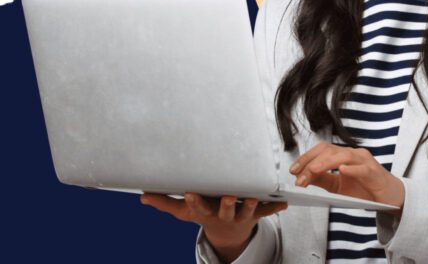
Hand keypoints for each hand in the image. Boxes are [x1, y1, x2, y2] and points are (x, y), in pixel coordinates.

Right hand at [140, 192, 287, 260]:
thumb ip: (165, 202)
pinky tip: (284, 204)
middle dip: (226, 205)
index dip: (194, 202)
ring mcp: (241, 215)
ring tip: (252, 198)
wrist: (227, 234)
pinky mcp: (255, 213)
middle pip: (225, 211)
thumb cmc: (203, 214)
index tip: (190, 192)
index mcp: (206, 212)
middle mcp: (224, 214)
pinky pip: (266, 211)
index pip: (198, 207)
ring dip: (250, 206)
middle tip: (228, 197)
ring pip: (246, 212)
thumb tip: (142, 196)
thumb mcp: (184, 212)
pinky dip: (275, 208)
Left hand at [289, 141, 404, 215]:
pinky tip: (342, 170)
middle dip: (311, 162)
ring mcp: (364, 161)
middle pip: (328, 150)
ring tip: (313, 170)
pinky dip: (351, 169)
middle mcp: (353, 154)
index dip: (305, 158)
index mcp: (342, 155)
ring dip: (325, 163)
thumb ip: (322, 179)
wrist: (389, 197)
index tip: (293, 170)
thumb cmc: (364, 189)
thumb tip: (302, 177)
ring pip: (343, 156)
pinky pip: (362, 168)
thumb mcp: (338, 186)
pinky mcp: (374, 172)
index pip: (321, 150)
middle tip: (299, 175)